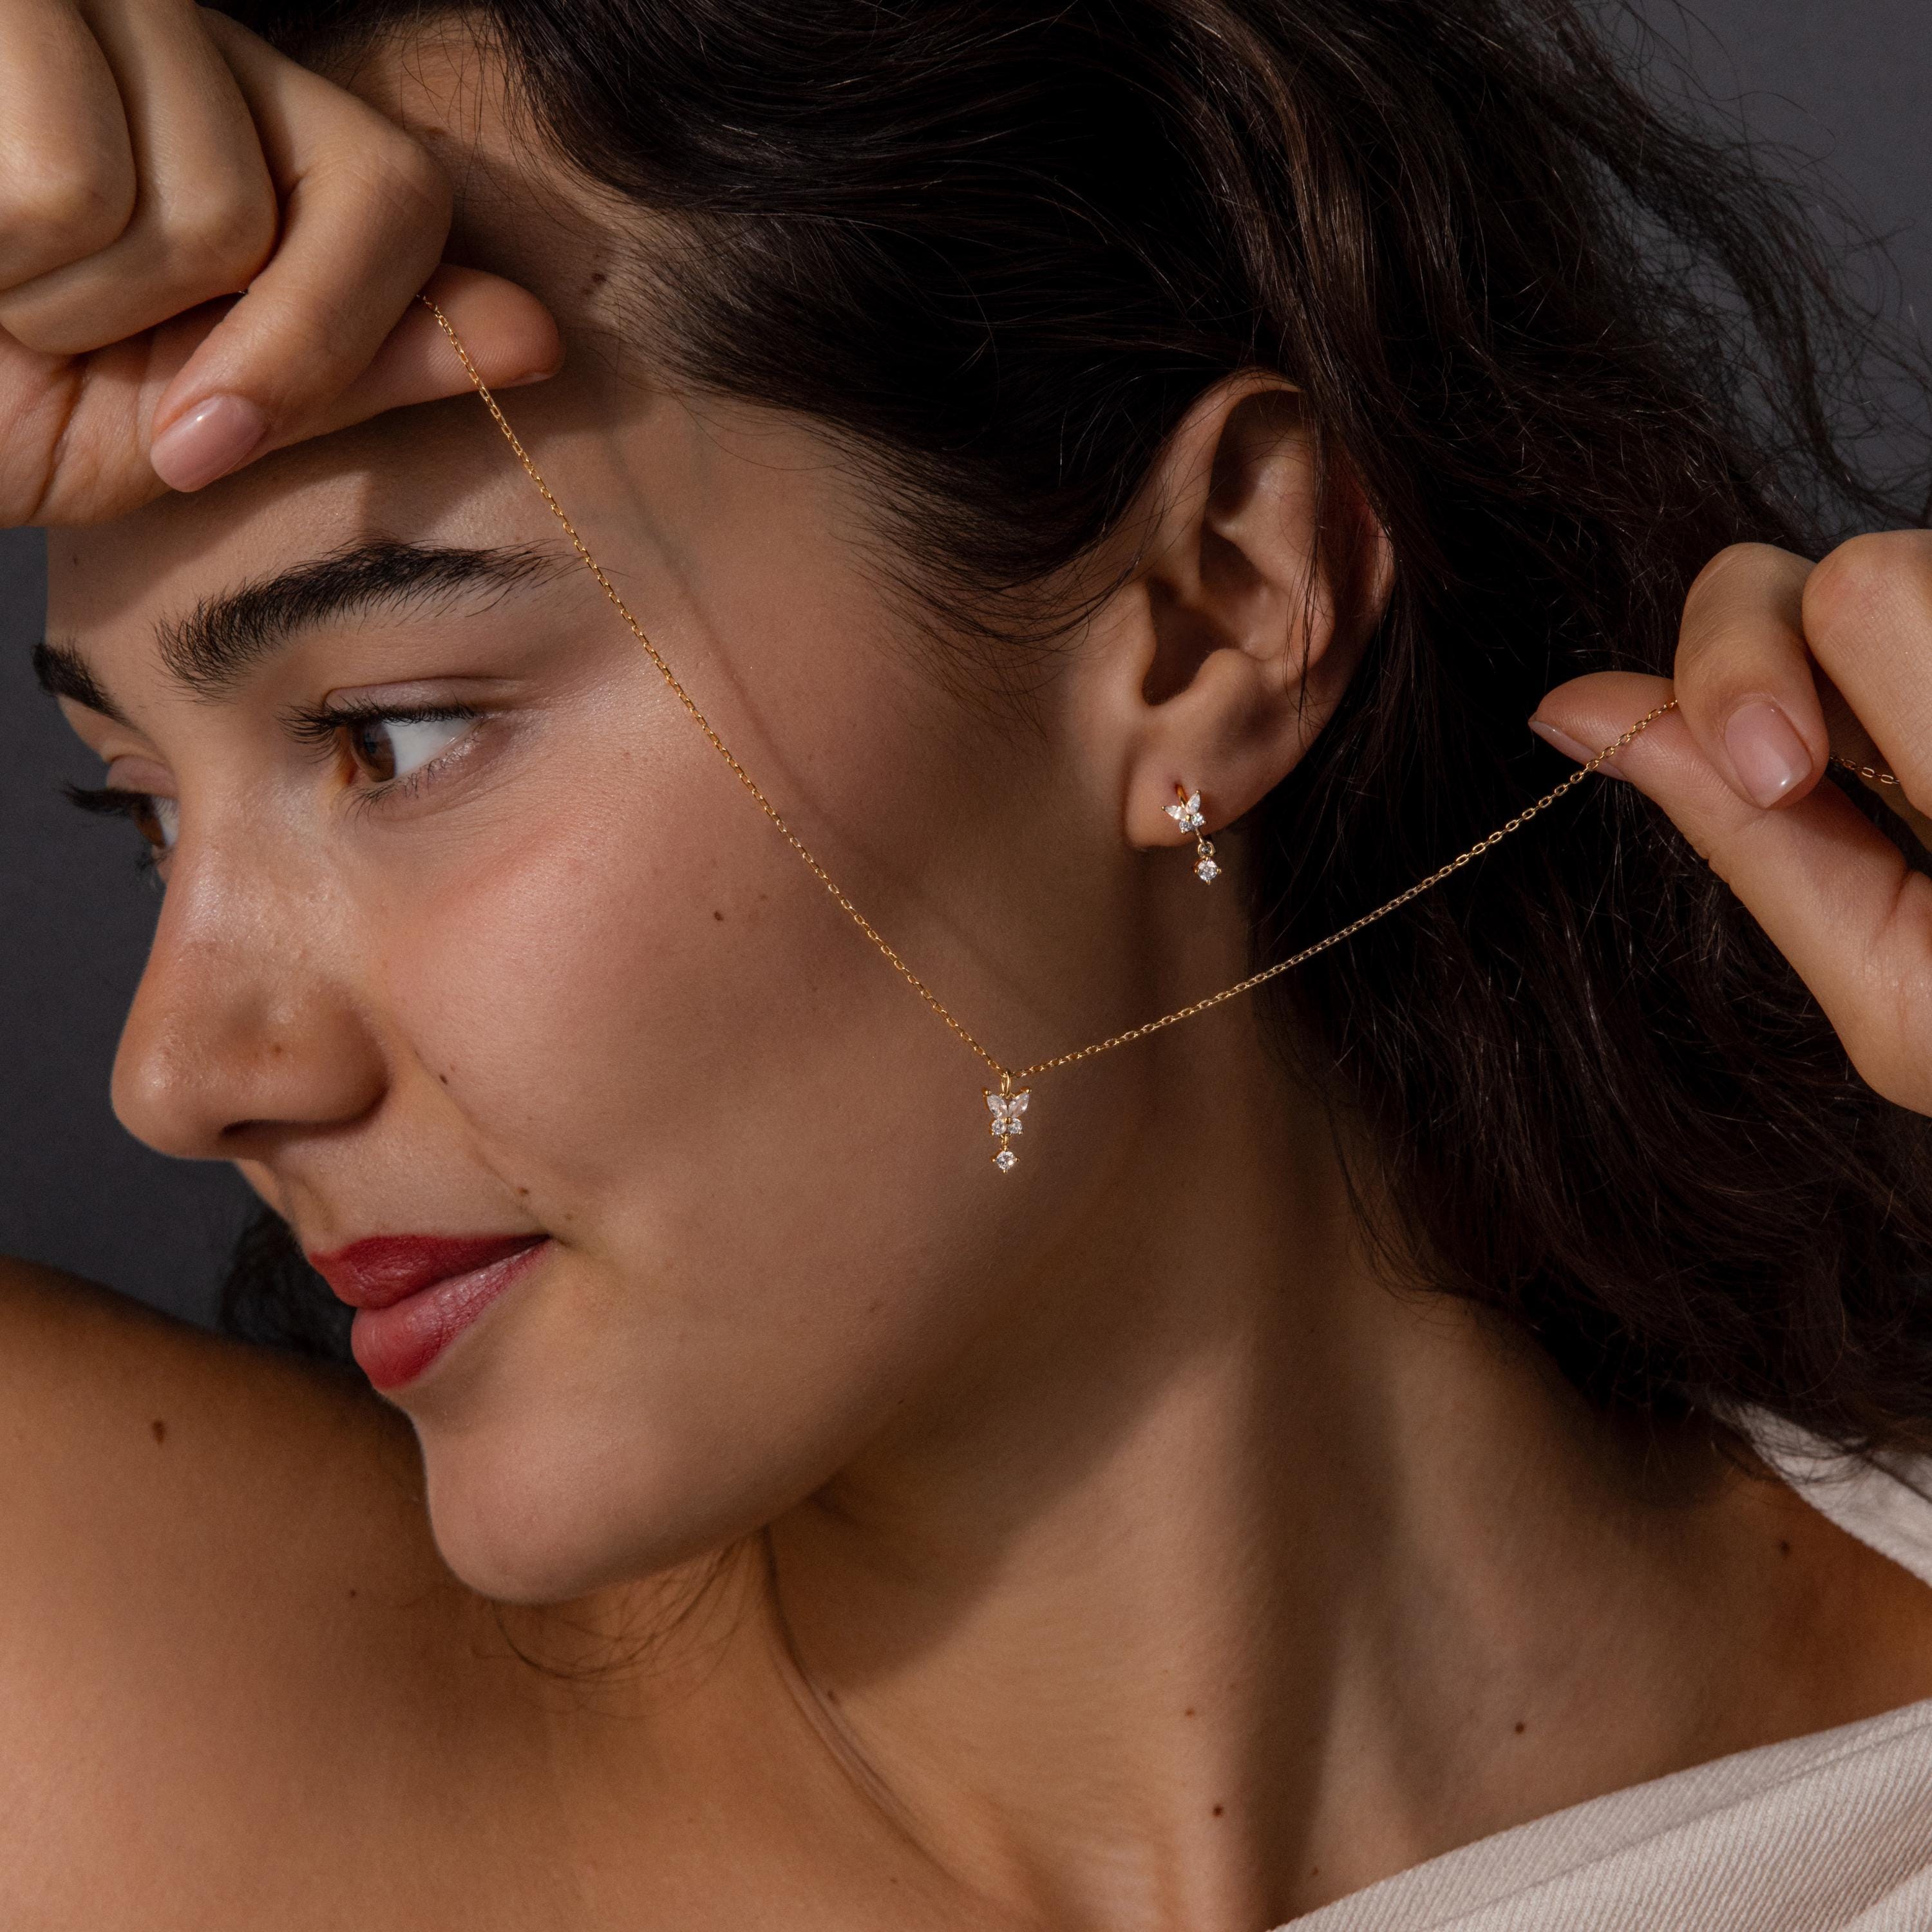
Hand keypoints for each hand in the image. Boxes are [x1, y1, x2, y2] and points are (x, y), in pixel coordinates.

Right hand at [0, 0, 560, 525]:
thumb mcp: (174, 413)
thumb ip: (348, 367)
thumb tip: (539, 339)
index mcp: (245, 118)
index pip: (397, 193)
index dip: (330, 334)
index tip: (202, 437)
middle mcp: (179, 26)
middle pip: (270, 213)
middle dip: (151, 323)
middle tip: (34, 312)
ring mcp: (87, 2)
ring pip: (178, 202)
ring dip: (58, 291)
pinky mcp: (14, 13)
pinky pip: (69, 186)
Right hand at [1531, 532, 1931, 1115]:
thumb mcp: (1898, 998)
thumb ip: (1746, 842)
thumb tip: (1580, 712)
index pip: (1854, 591)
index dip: (1756, 669)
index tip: (1780, 778)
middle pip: (1861, 562)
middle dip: (1781, 664)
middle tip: (1797, 781)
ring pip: (1903, 587)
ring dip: (1861, 694)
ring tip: (1897, 801)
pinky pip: (1922, 638)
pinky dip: (1907, 704)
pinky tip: (1925, 778)